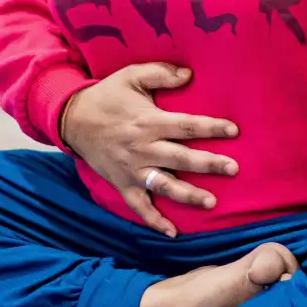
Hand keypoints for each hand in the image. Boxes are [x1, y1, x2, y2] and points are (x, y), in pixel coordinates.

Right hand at [59, 63, 238, 236]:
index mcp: (148, 121)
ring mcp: (132, 170)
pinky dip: (154, 221)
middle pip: (181, 158)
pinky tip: (173, 233)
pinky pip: (139, 206)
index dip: (211, 128)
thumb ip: (161, 73)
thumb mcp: (131, 76)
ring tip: (211, 202)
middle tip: (233, 169)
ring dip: (188, 195)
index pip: (186, 126)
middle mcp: (143, 148)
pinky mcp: (122, 184)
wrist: (72, 120)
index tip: (233, 131)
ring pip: (164, 185)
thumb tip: (189, 74)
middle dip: (209, 164)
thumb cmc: (106, 96)